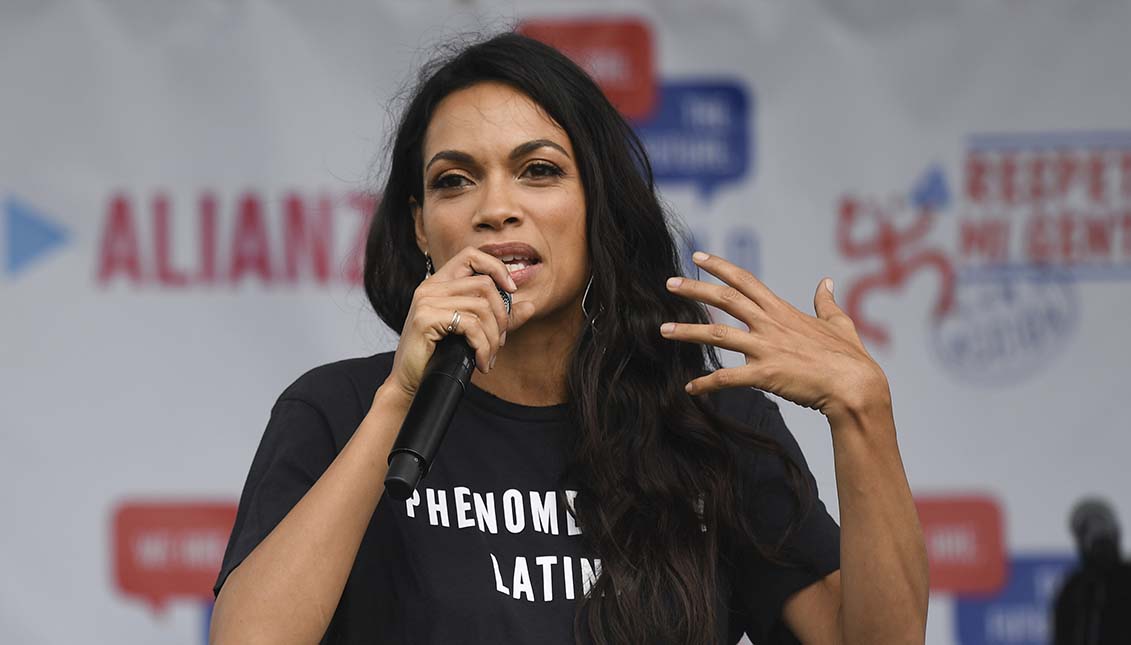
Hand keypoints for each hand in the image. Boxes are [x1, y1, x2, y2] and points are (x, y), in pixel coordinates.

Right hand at [385, 247, 536, 399]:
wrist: (410, 384)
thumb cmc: (439, 357)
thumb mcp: (472, 333)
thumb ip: (499, 318)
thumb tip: (530, 305)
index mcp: (439, 284)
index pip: (471, 256)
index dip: (496, 268)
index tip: (511, 291)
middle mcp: (430, 287)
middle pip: (484, 285)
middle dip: (502, 316)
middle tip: (500, 342)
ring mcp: (426, 301)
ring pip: (481, 307)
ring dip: (493, 338)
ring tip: (489, 357)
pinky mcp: (425, 319)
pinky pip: (470, 325)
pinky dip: (483, 347)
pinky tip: (481, 363)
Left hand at [659, 252, 889, 422]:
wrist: (856, 386)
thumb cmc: (850, 358)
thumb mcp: (839, 322)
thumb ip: (826, 302)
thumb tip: (827, 282)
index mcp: (782, 311)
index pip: (745, 280)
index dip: (720, 266)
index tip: (697, 256)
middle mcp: (770, 324)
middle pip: (725, 299)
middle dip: (694, 289)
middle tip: (668, 283)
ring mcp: (766, 348)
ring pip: (718, 335)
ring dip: (687, 332)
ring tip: (663, 330)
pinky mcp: (765, 374)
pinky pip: (727, 378)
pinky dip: (706, 383)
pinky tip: (691, 387)